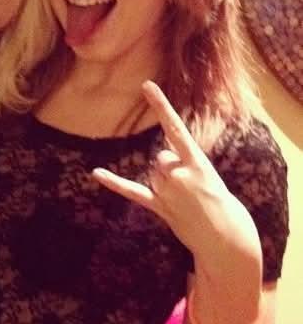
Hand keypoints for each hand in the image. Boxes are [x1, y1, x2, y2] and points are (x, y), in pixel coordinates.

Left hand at [92, 81, 260, 271]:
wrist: (227, 238)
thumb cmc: (221, 204)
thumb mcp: (208, 175)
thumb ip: (183, 162)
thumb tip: (161, 160)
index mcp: (197, 162)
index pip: (175, 127)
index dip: (161, 105)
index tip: (146, 85)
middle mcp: (179, 173)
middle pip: (160, 157)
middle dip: (171, 168)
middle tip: (191, 188)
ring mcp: (168, 192)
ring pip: (153, 174)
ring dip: (163, 183)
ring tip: (184, 200)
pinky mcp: (159, 207)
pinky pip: (132, 191)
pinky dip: (114, 182)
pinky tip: (96, 173)